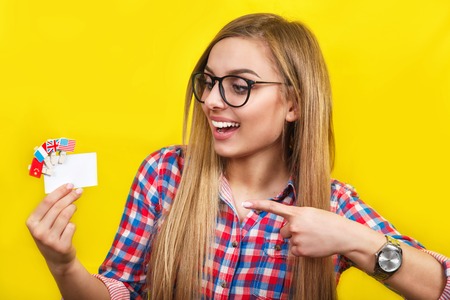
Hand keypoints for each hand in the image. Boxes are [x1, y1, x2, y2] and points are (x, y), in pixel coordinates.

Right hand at [26, 183, 82, 274]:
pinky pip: (71, 227)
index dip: (60, 192)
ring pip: (65, 215)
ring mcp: (49, 239)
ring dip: (72, 208)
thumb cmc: (51, 236)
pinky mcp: (61, 245)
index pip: (47, 202)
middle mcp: (38, 231)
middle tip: (79, 191)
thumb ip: (51, 208)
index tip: (70, 185)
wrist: (57, 259)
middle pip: (58, 207)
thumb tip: (66, 190)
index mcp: (31, 222)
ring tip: (74, 207)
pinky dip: (73, 225)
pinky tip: (70, 228)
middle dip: (70, 196)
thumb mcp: (44, 223)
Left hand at [242, 200, 357, 257]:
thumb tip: (287, 230)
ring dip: (298, 241)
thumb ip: (297, 218)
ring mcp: (296, 238)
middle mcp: (294, 225)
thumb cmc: (329, 222)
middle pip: (283, 231)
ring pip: (289, 242)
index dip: (259, 205)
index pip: (274, 207)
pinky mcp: (300, 250)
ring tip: (313, 238)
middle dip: (292, 232)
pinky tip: (314, 246)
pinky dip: (303, 250)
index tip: (246, 203)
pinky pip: (294, 251)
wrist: (343, 235)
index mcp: (297, 212)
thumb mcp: (311, 213)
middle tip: (308, 231)